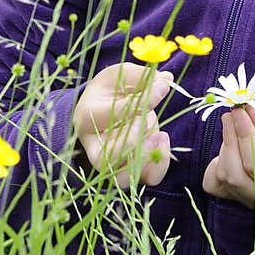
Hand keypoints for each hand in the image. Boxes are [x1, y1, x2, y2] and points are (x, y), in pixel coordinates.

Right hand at [73, 62, 171, 188]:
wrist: (102, 109)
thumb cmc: (110, 90)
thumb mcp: (120, 75)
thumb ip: (141, 77)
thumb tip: (166, 79)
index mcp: (88, 115)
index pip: (116, 113)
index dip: (144, 101)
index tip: (162, 87)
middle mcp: (94, 146)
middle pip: (111, 155)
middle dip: (135, 138)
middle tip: (148, 119)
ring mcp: (110, 163)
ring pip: (125, 176)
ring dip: (147, 156)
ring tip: (159, 135)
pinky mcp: (128, 171)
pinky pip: (145, 178)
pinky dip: (159, 165)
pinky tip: (162, 140)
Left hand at [202, 106, 254, 211]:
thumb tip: (240, 111)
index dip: (244, 135)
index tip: (240, 111)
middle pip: (234, 174)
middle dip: (230, 140)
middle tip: (234, 113)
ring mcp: (252, 201)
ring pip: (223, 178)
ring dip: (225, 148)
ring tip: (237, 127)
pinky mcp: (240, 194)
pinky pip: (215, 184)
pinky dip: (216, 165)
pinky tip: (229, 148)